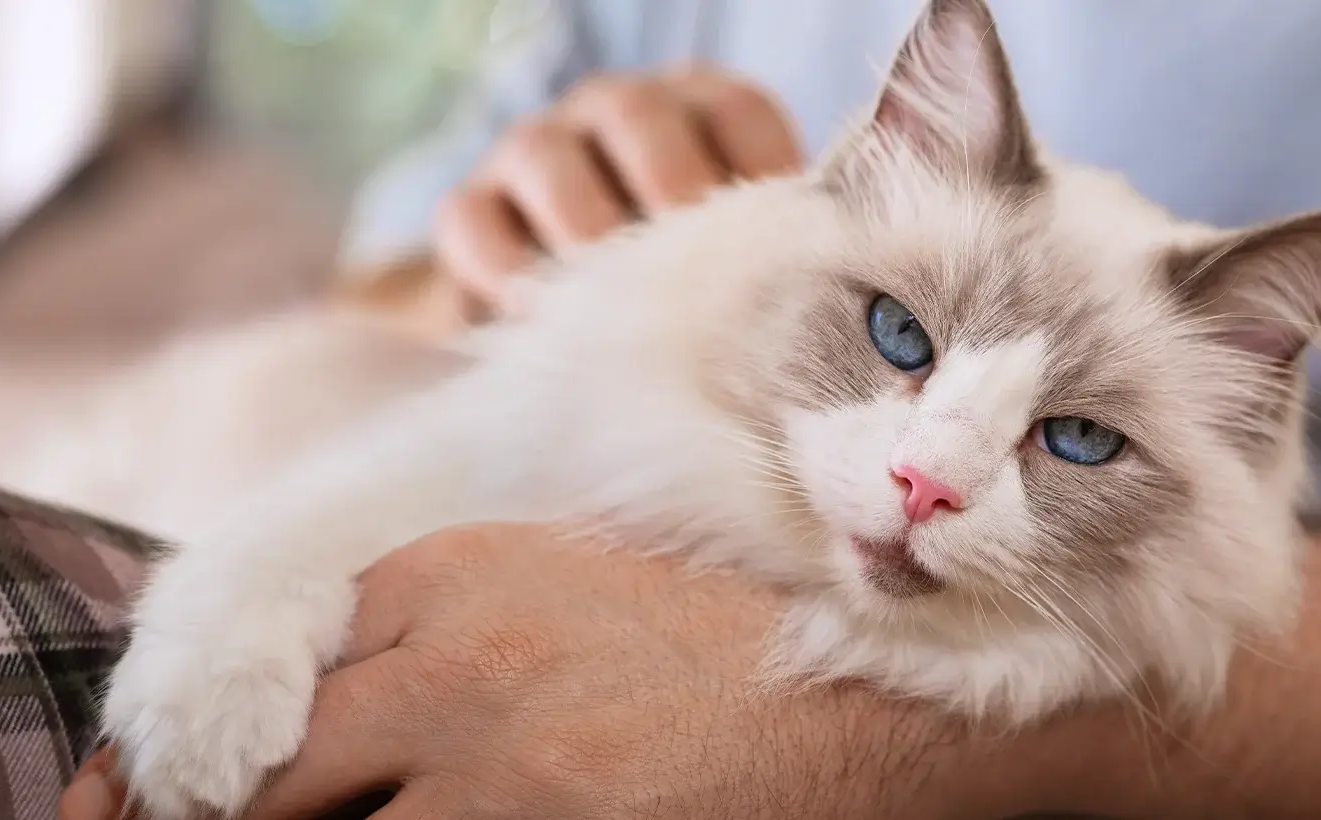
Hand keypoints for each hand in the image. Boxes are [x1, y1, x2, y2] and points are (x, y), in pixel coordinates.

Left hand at [233, 524, 1039, 819]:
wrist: (876, 677)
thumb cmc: (711, 626)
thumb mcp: (550, 577)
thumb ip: (429, 625)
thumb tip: (329, 709)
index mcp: (438, 577)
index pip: (281, 687)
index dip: (256, 767)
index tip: (246, 801)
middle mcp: (451, 665)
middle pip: (277, 780)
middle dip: (261, 818)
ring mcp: (505, 769)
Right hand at [434, 67, 802, 320]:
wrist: (560, 342)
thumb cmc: (677, 308)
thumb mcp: (733, 279)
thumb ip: (775, 274)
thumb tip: (854, 321)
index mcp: (699, 113)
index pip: (736, 112)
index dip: (758, 173)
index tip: (778, 251)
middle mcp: (614, 112)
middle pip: (638, 114)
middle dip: (670, 188)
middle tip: (695, 269)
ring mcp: (532, 151)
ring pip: (545, 155)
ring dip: (584, 231)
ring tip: (615, 303)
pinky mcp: (467, 209)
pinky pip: (472, 221)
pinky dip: (504, 270)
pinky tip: (540, 320)